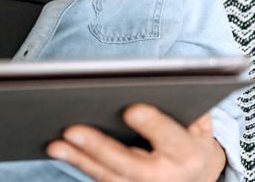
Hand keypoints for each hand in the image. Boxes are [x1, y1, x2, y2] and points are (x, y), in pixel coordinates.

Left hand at [47, 105, 226, 181]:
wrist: (197, 178)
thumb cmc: (190, 139)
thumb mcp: (198, 122)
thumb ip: (183, 104)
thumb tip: (152, 81)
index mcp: (188, 154)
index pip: (169, 137)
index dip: (151, 124)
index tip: (131, 109)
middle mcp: (166, 178)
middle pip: (128, 163)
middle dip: (99, 147)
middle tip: (72, 129)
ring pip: (108, 176)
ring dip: (79, 159)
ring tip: (55, 143)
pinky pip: (101, 179)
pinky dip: (80, 164)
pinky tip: (60, 149)